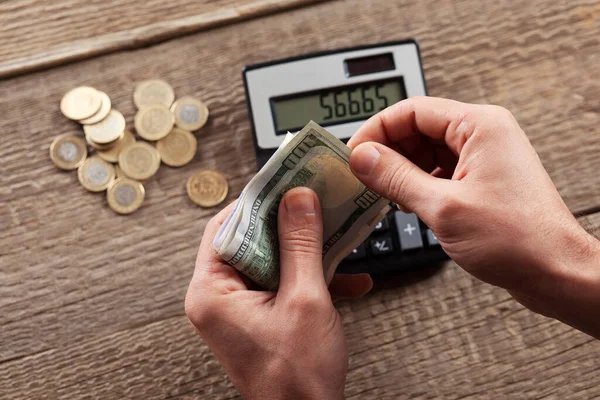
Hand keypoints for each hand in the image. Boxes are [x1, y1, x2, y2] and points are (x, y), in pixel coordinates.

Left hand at [185, 188, 371, 398]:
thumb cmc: (296, 378)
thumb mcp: (305, 299)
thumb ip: (301, 244)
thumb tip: (297, 198)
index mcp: (211, 293)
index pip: (226, 226)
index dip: (258, 201)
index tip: (285, 181)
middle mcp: (218, 299)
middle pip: (251, 240)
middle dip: (290, 224)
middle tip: (315, 201)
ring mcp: (238, 309)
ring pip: (271, 260)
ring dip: (307, 250)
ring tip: (337, 237)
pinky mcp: (259, 317)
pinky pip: (282, 282)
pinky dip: (311, 277)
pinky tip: (347, 279)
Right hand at [348, 97, 599, 336]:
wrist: (556, 272)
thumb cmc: (518, 240)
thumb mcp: (443, 207)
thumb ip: (396, 177)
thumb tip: (363, 158)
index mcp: (479, 126)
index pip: (411, 111)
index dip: (376, 130)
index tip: (353, 154)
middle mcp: (483, 135)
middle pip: (418, 128)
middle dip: (387, 151)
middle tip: (362, 175)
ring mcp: (484, 157)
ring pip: (426, 150)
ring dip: (401, 168)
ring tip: (382, 191)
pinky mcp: (482, 180)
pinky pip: (439, 170)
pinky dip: (418, 182)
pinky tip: (406, 201)